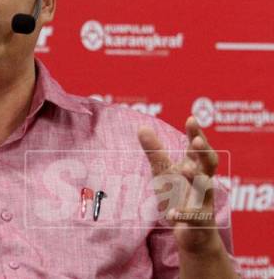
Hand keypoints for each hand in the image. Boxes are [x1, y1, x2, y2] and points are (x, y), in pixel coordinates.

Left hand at [138, 117, 221, 254]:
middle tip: (196, 141)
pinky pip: (192, 218)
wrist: (192, 232)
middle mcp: (203, 181)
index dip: (196, 133)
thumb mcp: (164, 172)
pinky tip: (172, 213)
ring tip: (187, 169)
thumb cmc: (179, 195)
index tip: (191, 119)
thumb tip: (142, 126)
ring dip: (196, 178)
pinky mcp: (198, 221)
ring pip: (205, 189)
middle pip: (209, 164)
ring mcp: (203, 201)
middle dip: (204, 152)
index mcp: (195, 166)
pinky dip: (182, 214)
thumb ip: (155, 151)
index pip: (197, 148)